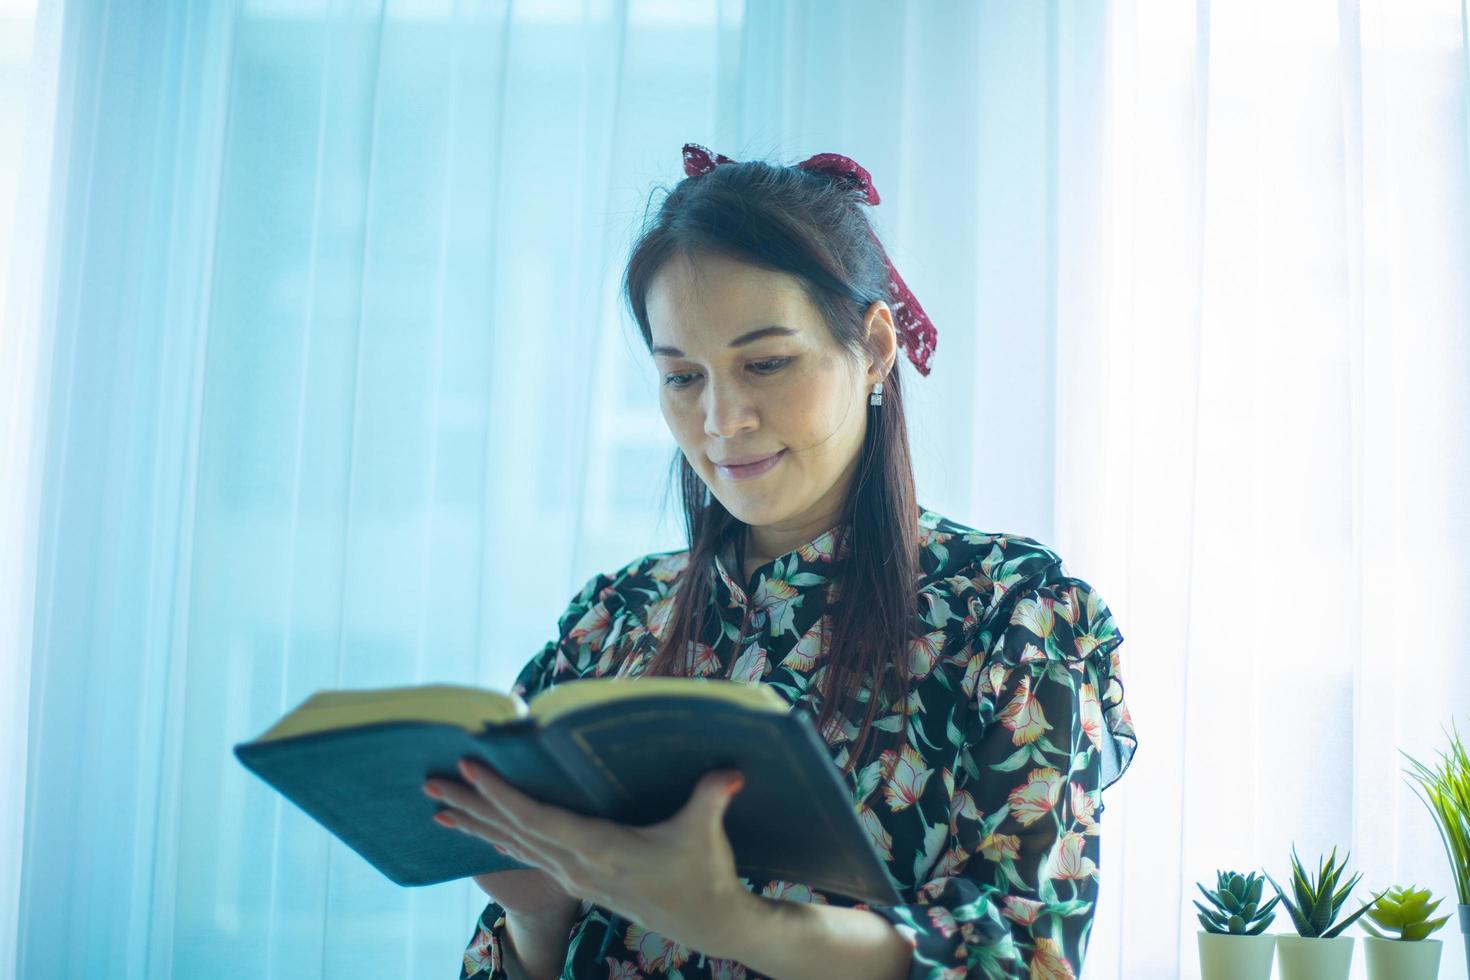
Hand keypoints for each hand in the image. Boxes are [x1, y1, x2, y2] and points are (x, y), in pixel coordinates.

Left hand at [424, 758, 753, 959]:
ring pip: (513, 846)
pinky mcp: (578, 880)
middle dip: (471, 805)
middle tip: (431, 783)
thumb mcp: (706, 832)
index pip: (539, 818)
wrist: (708, 922)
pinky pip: (527, 856)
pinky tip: (479, 832)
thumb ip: (712, 797)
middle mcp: (578, 865)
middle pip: (512, 831)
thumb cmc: (705, 872)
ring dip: (476, 824)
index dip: (503, 794)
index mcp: (601, 848)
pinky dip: (498, 839)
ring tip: (438, 809)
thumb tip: (730, 771)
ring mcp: (574, 876)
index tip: (472, 769)